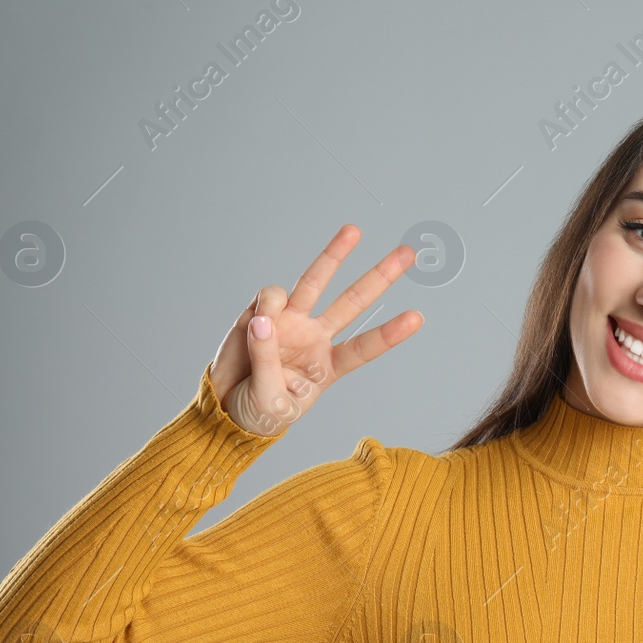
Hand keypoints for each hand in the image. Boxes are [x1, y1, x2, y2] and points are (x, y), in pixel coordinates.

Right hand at [208, 224, 423, 435]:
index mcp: (328, 367)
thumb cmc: (259, 410)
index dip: (389, 334)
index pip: (363, 348)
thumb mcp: (269, 400)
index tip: (417, 318)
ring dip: (337, 253)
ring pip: (316, 282)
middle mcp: (314, 337)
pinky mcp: (262, 312)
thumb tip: (264, 319)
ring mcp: (290, 321)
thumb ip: (267, 360)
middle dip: (380, 276)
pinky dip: (269, 302)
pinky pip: (272, 295)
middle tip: (408, 253)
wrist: (226, 406)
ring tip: (354, 232)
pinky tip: (258, 320)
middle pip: (352, 302)